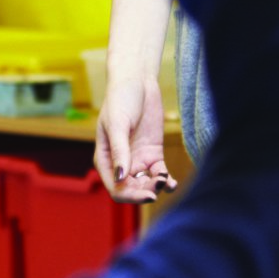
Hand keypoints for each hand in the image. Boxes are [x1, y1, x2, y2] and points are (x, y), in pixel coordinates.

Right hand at [94, 72, 176, 204]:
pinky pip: (159, 174)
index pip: (115, 188)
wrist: (137, 81)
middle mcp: (121, 164)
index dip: (130, 196)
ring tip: (166, 180)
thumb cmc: (120, 99)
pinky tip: (172, 183)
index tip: (147, 195)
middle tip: (158, 185)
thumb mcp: (117, 124)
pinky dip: (166, 181)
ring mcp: (138, 160)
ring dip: (156, 187)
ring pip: (147, 184)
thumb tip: (120, 178)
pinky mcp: (153, 154)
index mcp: (105, 160)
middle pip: (132, 190)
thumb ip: (119, 151)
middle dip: (145, 192)